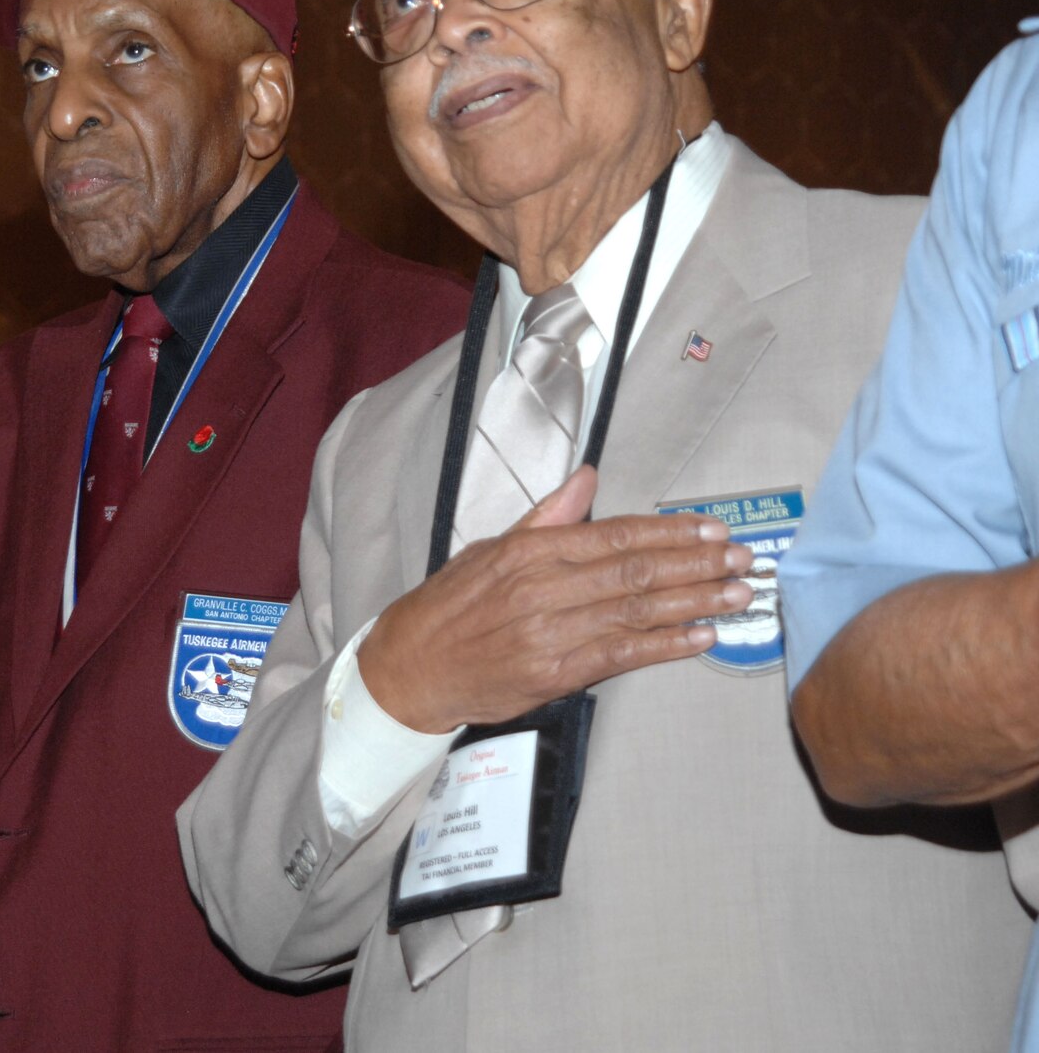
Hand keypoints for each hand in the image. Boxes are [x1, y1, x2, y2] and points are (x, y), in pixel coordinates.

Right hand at [358, 467, 751, 732]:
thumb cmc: (448, 608)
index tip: (710, 528)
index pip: (614, 535)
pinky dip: (666, 646)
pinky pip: (623, 657)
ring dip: (695, 602)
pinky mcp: (555, 674)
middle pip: (637, 571)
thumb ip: (545, 518)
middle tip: (743, 558)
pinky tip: (702, 637)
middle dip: (697, 564)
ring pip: (637, 612)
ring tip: (738, 594)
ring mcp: (551, 633)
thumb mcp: (488, 549)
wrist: (410, 668)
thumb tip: (586, 478)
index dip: (669, 532)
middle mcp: (543, 588)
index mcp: (529, 552)